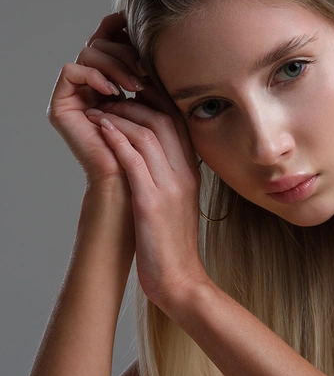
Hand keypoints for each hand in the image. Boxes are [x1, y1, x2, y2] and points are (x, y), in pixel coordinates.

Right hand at [47, 11, 161, 190]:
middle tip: (144, 70)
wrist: (132, 180)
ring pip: (87, 53)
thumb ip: (150, 76)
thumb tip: (156, 42)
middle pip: (99, 43)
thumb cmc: (149, 148)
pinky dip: (93, 75)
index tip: (139, 29)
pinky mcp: (60, 106)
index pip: (109, 41)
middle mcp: (88, 86)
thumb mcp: (155, 103)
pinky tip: (112, 91)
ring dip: (114, 64)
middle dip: (124, 52)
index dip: (120, 29)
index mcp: (109, 82)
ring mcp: (73, 95)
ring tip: (133, 85)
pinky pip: (70, 71)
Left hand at [85, 97, 207, 307]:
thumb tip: (146, 156)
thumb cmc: (172, 244)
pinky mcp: (152, 203)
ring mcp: (170, 188)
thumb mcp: (175, 203)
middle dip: (134, 103)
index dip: (154, 101)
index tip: (131, 96)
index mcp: (191, 173)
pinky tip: (102, 132)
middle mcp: (185, 175)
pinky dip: (117, 141)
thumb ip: (167, 176)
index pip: (178, 122)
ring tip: (100, 113)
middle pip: (164, 120)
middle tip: (110, 101)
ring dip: (120, 117)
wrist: (179, 279)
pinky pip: (134, 161)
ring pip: (148, 134)